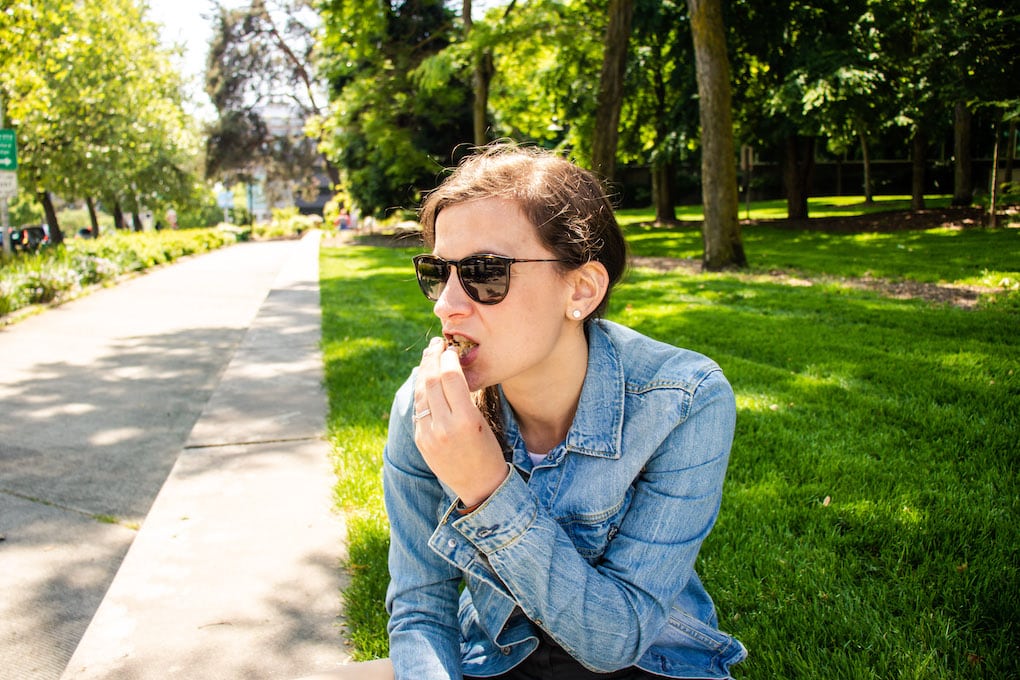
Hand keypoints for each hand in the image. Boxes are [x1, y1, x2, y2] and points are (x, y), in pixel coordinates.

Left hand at [413, 337, 507, 506]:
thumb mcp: (481, 421)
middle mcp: (444, 427)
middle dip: (431, 358)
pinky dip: (421, 390)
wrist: (480, 487)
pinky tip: (424, 380)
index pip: (450, 378)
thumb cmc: (489, 451)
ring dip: (422, 371)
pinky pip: (418, 408)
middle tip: (435, 345)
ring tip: (427, 357)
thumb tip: (447, 369)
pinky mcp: (421, 441)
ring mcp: (429, 435)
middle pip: (431, 381)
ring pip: (420, 393)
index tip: (449, 347)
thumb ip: (462, 397)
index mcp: (466, 420)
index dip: (447, 358)